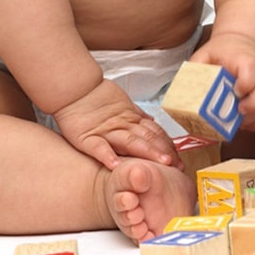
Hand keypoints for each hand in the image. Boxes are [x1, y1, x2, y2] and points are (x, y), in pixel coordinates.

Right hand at [50, 78, 178, 168]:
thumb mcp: (122, 104)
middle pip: (147, 139)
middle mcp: (122, 126)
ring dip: (148, 153)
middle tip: (178, 164)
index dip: (168, 145)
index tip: (179, 157)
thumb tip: (152, 122)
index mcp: (131, 119)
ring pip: (131, 142)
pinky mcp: (88, 137)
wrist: (76, 89)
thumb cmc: (96, 98)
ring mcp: (106, 132)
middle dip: (164, 152)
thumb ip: (137, 115)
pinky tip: (116, 166)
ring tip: (161, 164)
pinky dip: (107, 156)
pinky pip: (98, 148)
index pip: (155, 133)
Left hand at [191, 32, 254, 132]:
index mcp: (246, 59)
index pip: (252, 71)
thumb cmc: (223, 53)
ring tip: (237, 123)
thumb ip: (195, 69)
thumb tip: (182, 90)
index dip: (245, 85)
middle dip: (251, 107)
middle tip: (236, 114)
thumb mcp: (205, 54)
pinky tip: (244, 123)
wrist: (244, 45)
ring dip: (254, 120)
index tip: (234, 93)